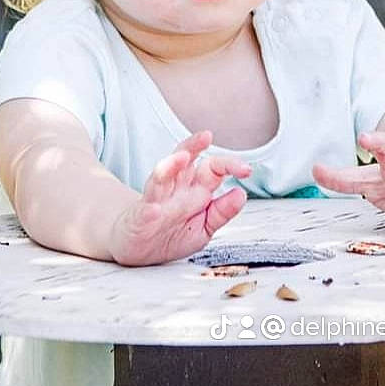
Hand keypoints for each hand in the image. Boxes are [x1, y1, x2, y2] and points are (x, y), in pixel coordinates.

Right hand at [110, 131, 251, 265]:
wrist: (137, 249)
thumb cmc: (172, 234)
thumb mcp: (204, 227)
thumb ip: (222, 212)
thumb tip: (241, 194)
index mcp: (194, 189)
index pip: (213, 167)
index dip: (229, 164)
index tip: (247, 169)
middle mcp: (175, 188)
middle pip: (183, 159)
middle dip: (193, 146)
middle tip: (206, 136)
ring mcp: (156, 201)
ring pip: (161, 177)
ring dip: (170, 165)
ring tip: (181, 157)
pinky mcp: (139, 219)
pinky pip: (144, 211)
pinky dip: (149, 210)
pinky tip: (154, 209)